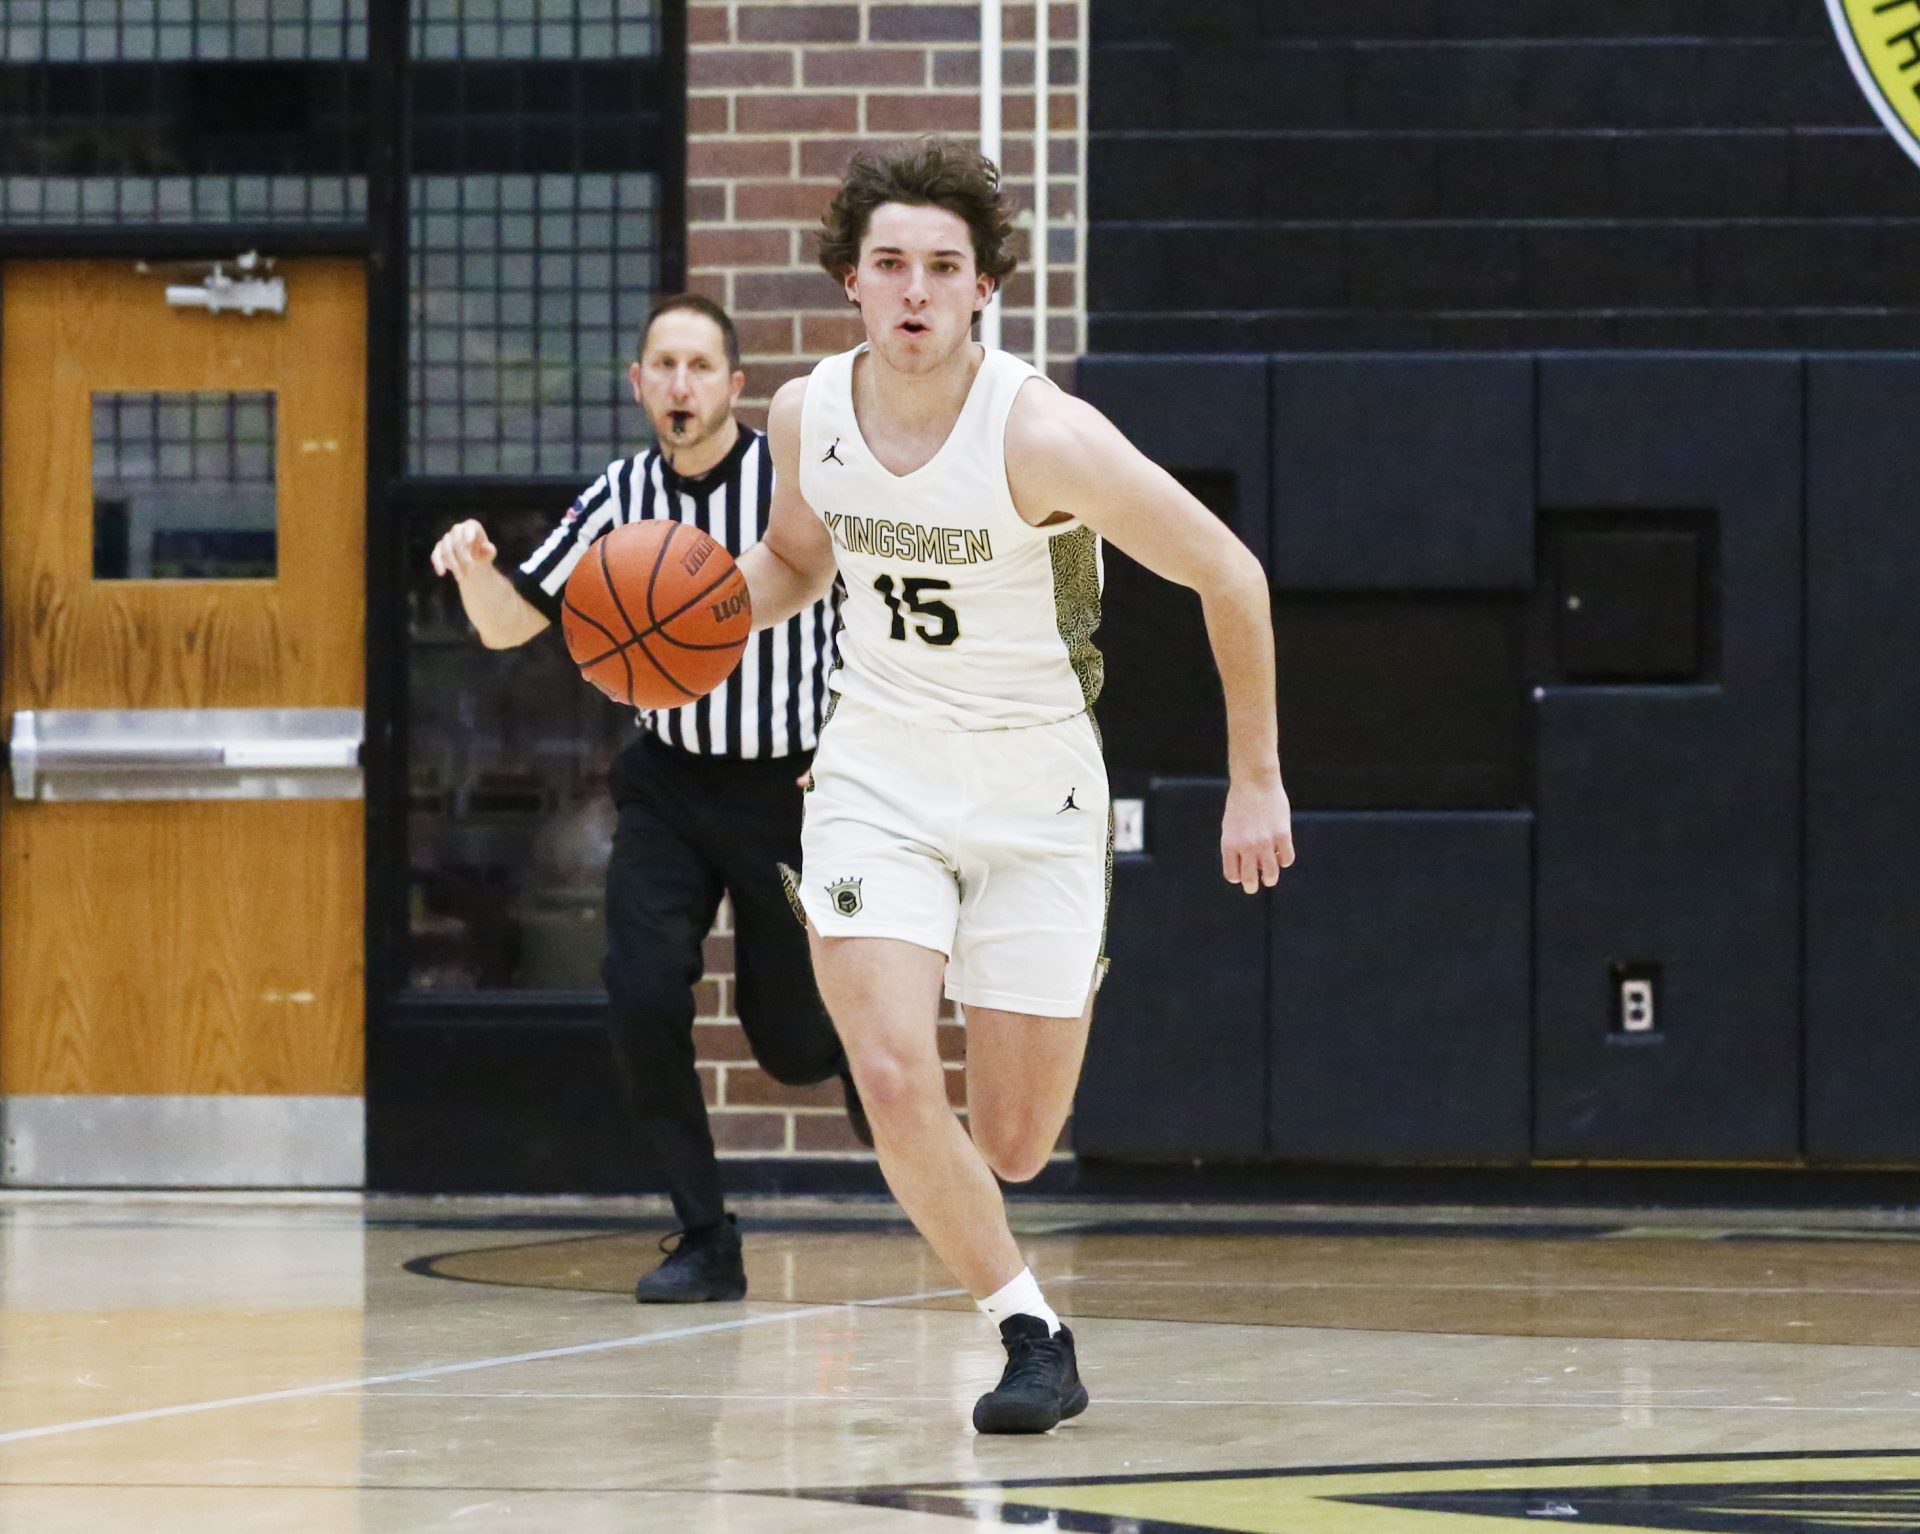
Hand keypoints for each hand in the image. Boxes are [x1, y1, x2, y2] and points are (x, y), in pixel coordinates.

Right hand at [429, 519, 496, 580]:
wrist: (473, 562)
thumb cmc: (483, 554)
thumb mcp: (489, 553)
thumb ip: (490, 550)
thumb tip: (488, 548)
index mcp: (472, 526)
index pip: (469, 527)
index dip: (468, 533)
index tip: (469, 542)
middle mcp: (458, 529)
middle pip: (457, 540)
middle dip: (463, 556)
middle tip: (471, 570)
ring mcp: (447, 539)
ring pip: (447, 549)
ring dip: (454, 564)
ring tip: (461, 577)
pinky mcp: (439, 549)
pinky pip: (435, 555)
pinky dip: (438, 564)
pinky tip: (442, 573)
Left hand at [1221, 772, 1294, 892]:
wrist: (1254, 782)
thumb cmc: (1240, 803)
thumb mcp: (1230, 825)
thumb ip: (1236, 845)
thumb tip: (1249, 863)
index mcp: (1230, 844)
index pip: (1232, 874)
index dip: (1237, 877)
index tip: (1241, 873)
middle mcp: (1246, 846)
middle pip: (1249, 879)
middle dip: (1251, 886)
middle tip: (1254, 885)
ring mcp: (1265, 842)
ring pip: (1271, 874)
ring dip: (1270, 878)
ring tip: (1270, 877)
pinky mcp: (1282, 834)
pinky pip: (1287, 859)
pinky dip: (1284, 860)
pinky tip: (1281, 855)